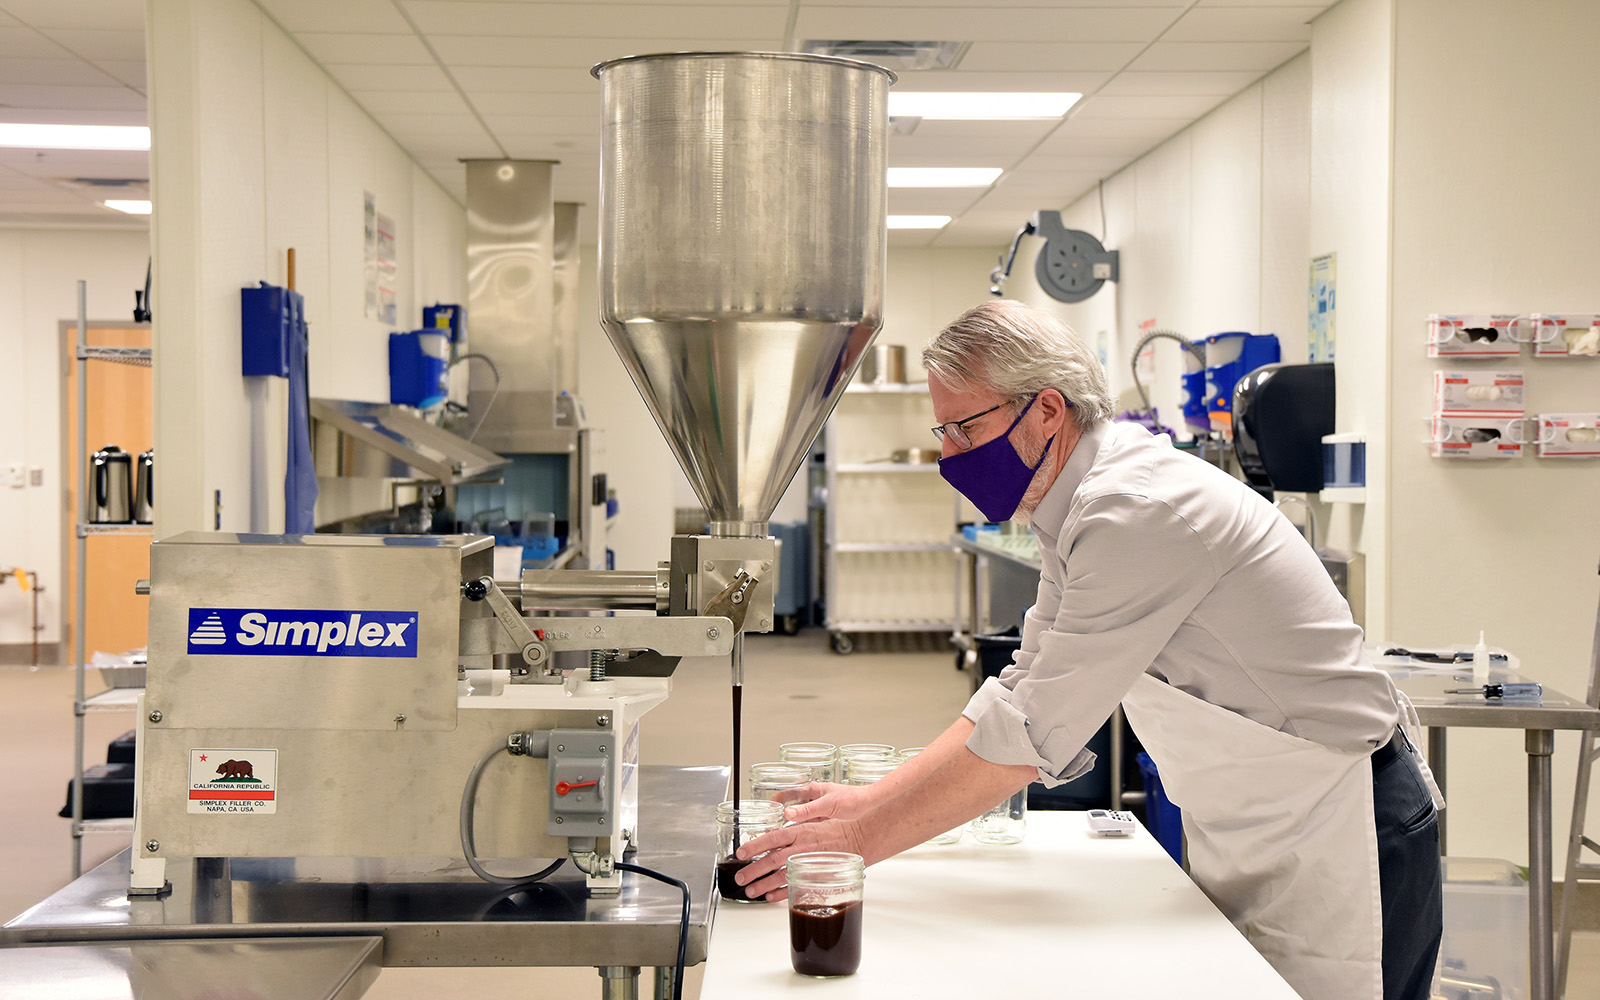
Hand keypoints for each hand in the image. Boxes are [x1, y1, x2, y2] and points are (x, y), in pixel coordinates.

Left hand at [733, 817, 868, 901]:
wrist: (860, 837)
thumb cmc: (836, 827)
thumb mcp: (812, 821)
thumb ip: (793, 828)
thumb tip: (772, 833)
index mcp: (800, 830)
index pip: (772, 838)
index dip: (754, 846)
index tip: (740, 853)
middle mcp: (802, 847)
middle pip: (772, 860)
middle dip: (754, 870)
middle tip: (740, 878)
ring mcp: (809, 863)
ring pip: (781, 876)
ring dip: (764, 885)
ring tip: (751, 891)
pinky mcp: (817, 876)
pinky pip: (796, 887)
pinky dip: (781, 893)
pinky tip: (770, 897)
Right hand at [771, 781, 876, 823]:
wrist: (871, 804)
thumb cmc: (853, 799)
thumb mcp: (828, 805)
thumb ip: (807, 810)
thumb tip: (787, 814)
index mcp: (813, 789)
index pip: (790, 791)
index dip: (778, 798)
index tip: (766, 805)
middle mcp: (815, 797)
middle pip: (794, 804)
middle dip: (782, 812)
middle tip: (769, 822)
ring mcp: (821, 807)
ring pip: (802, 814)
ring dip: (792, 822)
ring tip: (781, 832)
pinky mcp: (827, 816)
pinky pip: (811, 822)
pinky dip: (803, 828)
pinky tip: (800, 837)